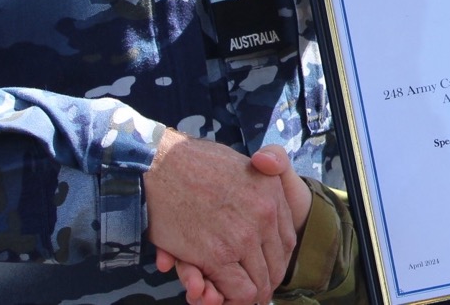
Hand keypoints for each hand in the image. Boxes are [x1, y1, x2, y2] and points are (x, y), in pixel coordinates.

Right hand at [144, 130, 298, 304]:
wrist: (163, 163)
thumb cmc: (197, 161)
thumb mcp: (246, 158)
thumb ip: (267, 165)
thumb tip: (268, 172)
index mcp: (273, 193)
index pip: (286, 241)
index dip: (274, 260)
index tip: (262, 267)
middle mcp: (265, 215)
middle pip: (276, 265)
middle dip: (264, 282)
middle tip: (251, 291)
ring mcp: (243, 236)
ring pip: (260, 283)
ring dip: (249, 296)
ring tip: (234, 298)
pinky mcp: (217, 255)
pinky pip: (238, 291)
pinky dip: (231, 299)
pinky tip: (220, 296)